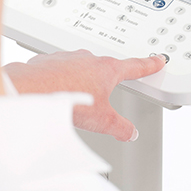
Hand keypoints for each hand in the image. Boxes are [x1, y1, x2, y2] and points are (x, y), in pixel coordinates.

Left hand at [3, 50, 165, 141]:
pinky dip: (61, 78)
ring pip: (81, 67)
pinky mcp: (49, 61)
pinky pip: (60, 69)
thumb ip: (120, 127)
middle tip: (109, 89)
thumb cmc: (67, 96)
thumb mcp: (102, 120)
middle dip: (109, 77)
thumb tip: (130, 132)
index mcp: (108, 69)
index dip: (149, 64)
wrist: (33, 89)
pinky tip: (58, 91)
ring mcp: (68, 58)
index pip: (135, 66)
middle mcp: (89, 59)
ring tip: (79, 96)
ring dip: (83, 78)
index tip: (157, 60)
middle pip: (106, 66)